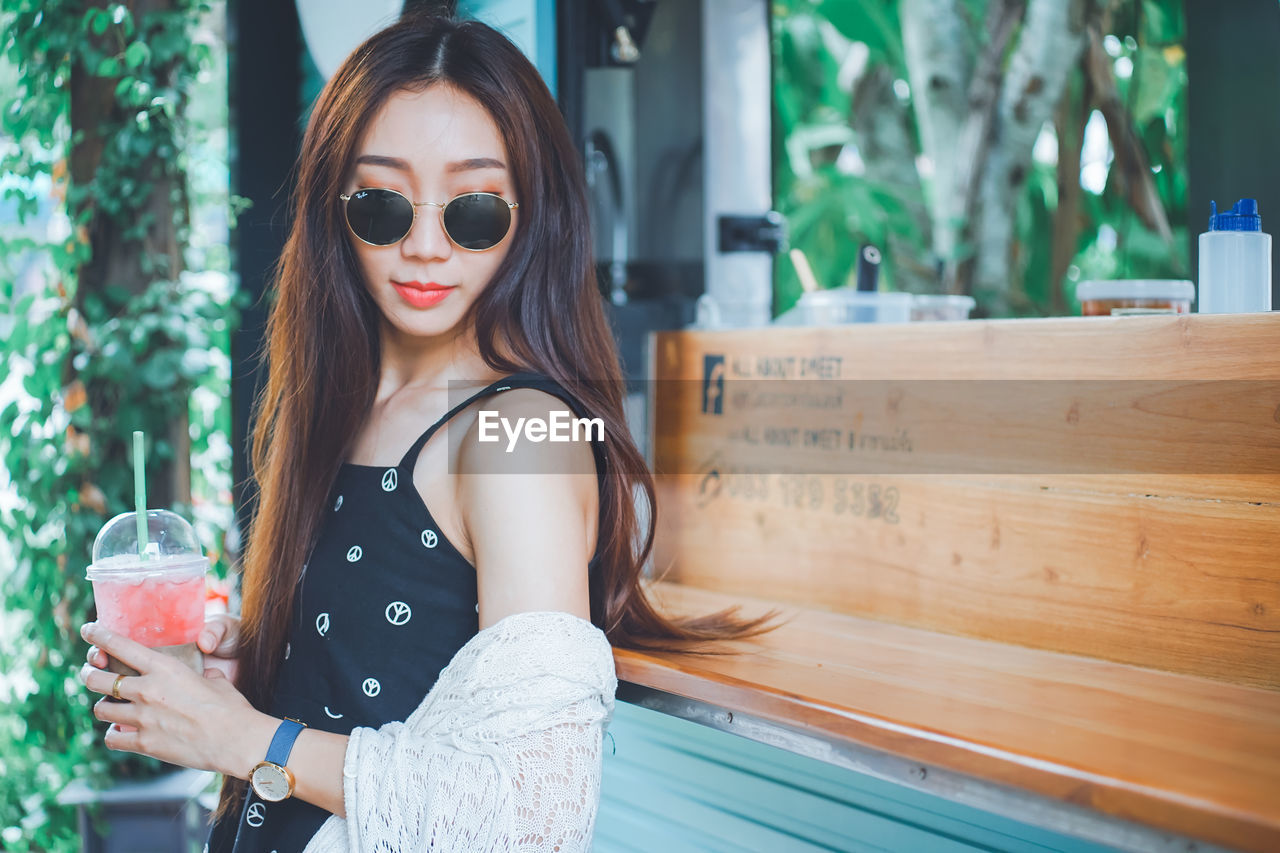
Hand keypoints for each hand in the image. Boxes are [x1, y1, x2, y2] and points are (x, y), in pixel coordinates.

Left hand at [78, 622, 273, 778]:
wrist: (236, 740)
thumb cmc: (231, 708)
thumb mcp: (216, 681)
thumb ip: (202, 676)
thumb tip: (206, 677)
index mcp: (165, 668)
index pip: (120, 646)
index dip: (99, 636)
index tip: (89, 630)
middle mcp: (147, 690)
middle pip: (98, 679)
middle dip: (90, 675)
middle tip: (91, 675)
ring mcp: (142, 718)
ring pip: (101, 709)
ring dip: (103, 706)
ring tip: (109, 707)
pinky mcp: (144, 743)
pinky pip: (112, 738)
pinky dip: (114, 734)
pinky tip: (121, 732)